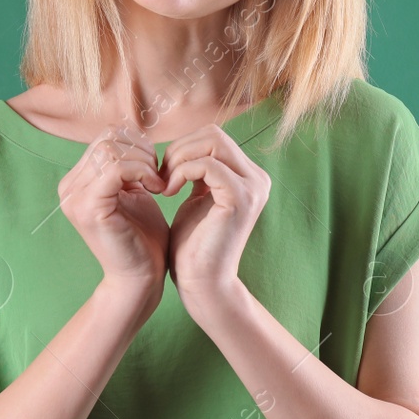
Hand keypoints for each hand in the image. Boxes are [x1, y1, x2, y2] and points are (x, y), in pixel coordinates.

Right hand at [58, 125, 168, 295]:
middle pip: (107, 138)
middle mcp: (68, 188)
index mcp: (77, 181)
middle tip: (158, 176)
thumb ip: (127, 163)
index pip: (105, 136)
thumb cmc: (142, 236)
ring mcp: (74, 198)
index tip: (155, 169)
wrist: (140, 278)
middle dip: (141, 150)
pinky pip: (116, 168)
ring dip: (143, 162)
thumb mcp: (133, 191)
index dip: (137, 144)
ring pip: (111, 149)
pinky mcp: (88, 208)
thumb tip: (133, 133)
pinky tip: (156, 189)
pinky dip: (142, 171)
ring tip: (157, 184)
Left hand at [157, 124, 269, 301]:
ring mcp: (253, 188)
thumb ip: (198, 172)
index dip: (183, 147)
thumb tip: (185, 145)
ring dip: (179, 159)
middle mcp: (257, 179)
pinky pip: (207, 165)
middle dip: (179, 149)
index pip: (214, 136)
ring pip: (212, 143)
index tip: (162, 172)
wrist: (202, 283)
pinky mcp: (241, 199)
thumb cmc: (194, 245)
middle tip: (161, 176)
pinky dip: (182, 172)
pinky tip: (169, 192)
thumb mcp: (196, 199)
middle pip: (214, 134)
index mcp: (248, 176)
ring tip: (164, 184)